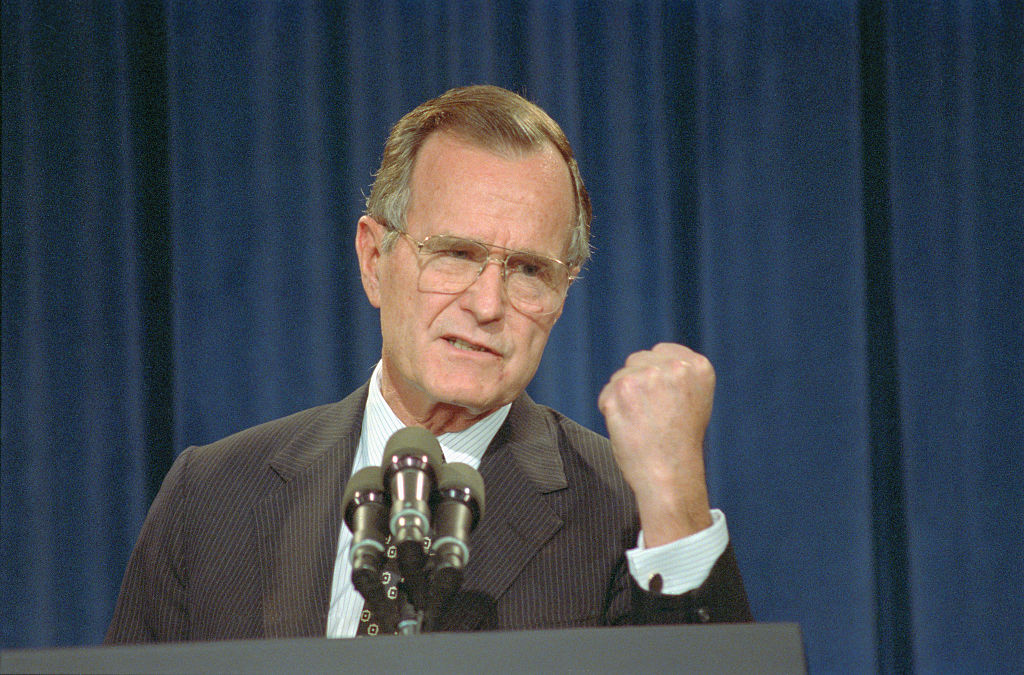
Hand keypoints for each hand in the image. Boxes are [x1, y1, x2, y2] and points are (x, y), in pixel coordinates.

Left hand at [598, 343, 714, 546]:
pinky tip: (628, 428)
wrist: (670, 475)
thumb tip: (648, 362)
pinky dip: (611, 411)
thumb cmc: (679, 445)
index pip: (661, 353)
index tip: (663, 402)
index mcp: (698, 367)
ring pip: (620, 377)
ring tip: (642, 423)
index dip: (656, 378)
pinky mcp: (621, 389)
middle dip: (638, 384)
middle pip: (638, 361)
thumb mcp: (694, 400)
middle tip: (651, 416)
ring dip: (623, 398)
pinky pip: (606, 394)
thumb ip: (676, 375)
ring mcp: (647, 376)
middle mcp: (674, 367)